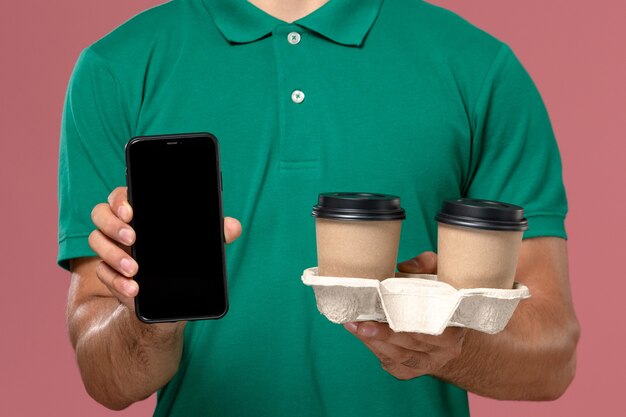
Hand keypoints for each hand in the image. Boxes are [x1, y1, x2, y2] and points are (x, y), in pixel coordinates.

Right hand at [88, 186, 241, 311]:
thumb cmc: (185, 256)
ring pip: (96, 242)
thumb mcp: (200, 245)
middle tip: (132, 238)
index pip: (122, 195)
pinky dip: (116, 282)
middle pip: (100, 213)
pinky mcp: (109, 273)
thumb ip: (215, 233)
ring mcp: (112, 249)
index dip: (121, 200)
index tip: (132, 212)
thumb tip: (233, 226)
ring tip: (134, 269)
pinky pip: (102, 274)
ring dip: (112, 255)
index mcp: (141, 211)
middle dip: (113, 225)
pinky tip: (133, 289)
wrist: (174, 294)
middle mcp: (121, 226)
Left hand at [344, 251, 465, 379]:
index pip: (431, 330)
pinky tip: (360, 334)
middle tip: (362, 322)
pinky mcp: (409, 372)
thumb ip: (427, 266)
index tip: (386, 312)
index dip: (408, 322)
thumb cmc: (441, 300)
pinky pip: (390, 363)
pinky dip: (374, 348)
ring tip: (354, 325)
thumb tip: (404, 267)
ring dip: (373, 341)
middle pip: (411, 344)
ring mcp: (426, 364)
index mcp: (454, 329)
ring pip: (398, 356)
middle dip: (384, 333)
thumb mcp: (442, 277)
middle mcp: (443, 351)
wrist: (449, 335)